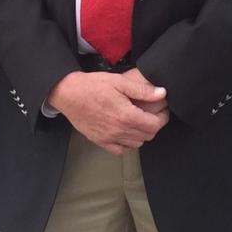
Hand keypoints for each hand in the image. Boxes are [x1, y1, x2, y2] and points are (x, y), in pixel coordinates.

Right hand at [48, 70, 168, 154]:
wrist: (68, 94)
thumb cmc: (92, 86)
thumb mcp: (120, 82)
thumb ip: (142, 90)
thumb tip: (162, 93)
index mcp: (126, 116)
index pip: (155, 125)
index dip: (163, 118)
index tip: (163, 110)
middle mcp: (119, 130)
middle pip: (147, 136)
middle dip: (154, 125)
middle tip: (152, 114)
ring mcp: (109, 138)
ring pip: (136, 144)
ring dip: (141, 134)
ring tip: (139, 121)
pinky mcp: (100, 141)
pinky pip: (120, 150)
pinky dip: (127, 143)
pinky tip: (125, 132)